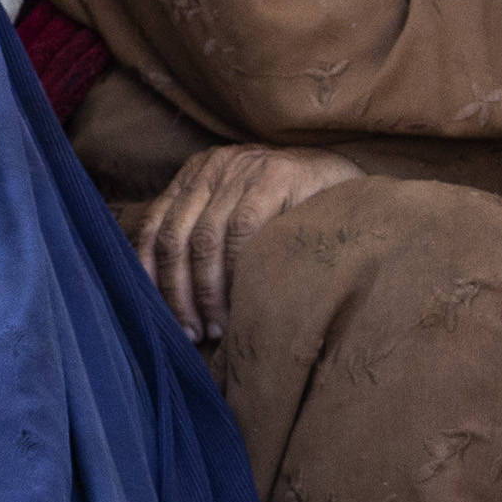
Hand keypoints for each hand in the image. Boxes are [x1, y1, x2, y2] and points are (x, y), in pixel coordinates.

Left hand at [128, 143, 359, 341]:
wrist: (352, 182)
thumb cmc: (293, 212)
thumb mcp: (241, 214)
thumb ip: (207, 238)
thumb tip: (171, 297)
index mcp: (197, 175)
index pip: (155, 226)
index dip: (150, 275)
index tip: (157, 316)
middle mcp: (214, 168)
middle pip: (174, 237)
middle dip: (177, 293)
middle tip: (191, 333)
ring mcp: (244, 169)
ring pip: (204, 238)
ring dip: (205, 292)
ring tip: (216, 328)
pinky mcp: (276, 176)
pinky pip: (241, 230)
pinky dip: (235, 272)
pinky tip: (241, 301)